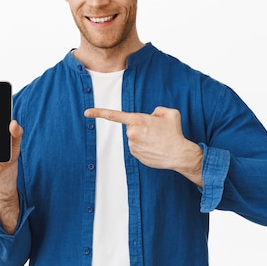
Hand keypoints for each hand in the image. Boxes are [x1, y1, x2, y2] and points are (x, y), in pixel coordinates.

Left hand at [84, 106, 203, 186]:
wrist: (179, 154)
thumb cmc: (175, 133)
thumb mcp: (170, 113)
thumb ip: (158, 110)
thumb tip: (151, 116)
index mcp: (138, 120)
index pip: (115, 115)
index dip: (99, 112)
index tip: (87, 112)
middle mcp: (132, 133)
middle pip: (132, 126)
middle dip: (141, 127)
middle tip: (156, 131)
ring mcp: (133, 146)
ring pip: (134, 137)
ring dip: (144, 137)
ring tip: (158, 140)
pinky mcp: (135, 155)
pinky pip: (137, 147)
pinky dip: (144, 147)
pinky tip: (155, 148)